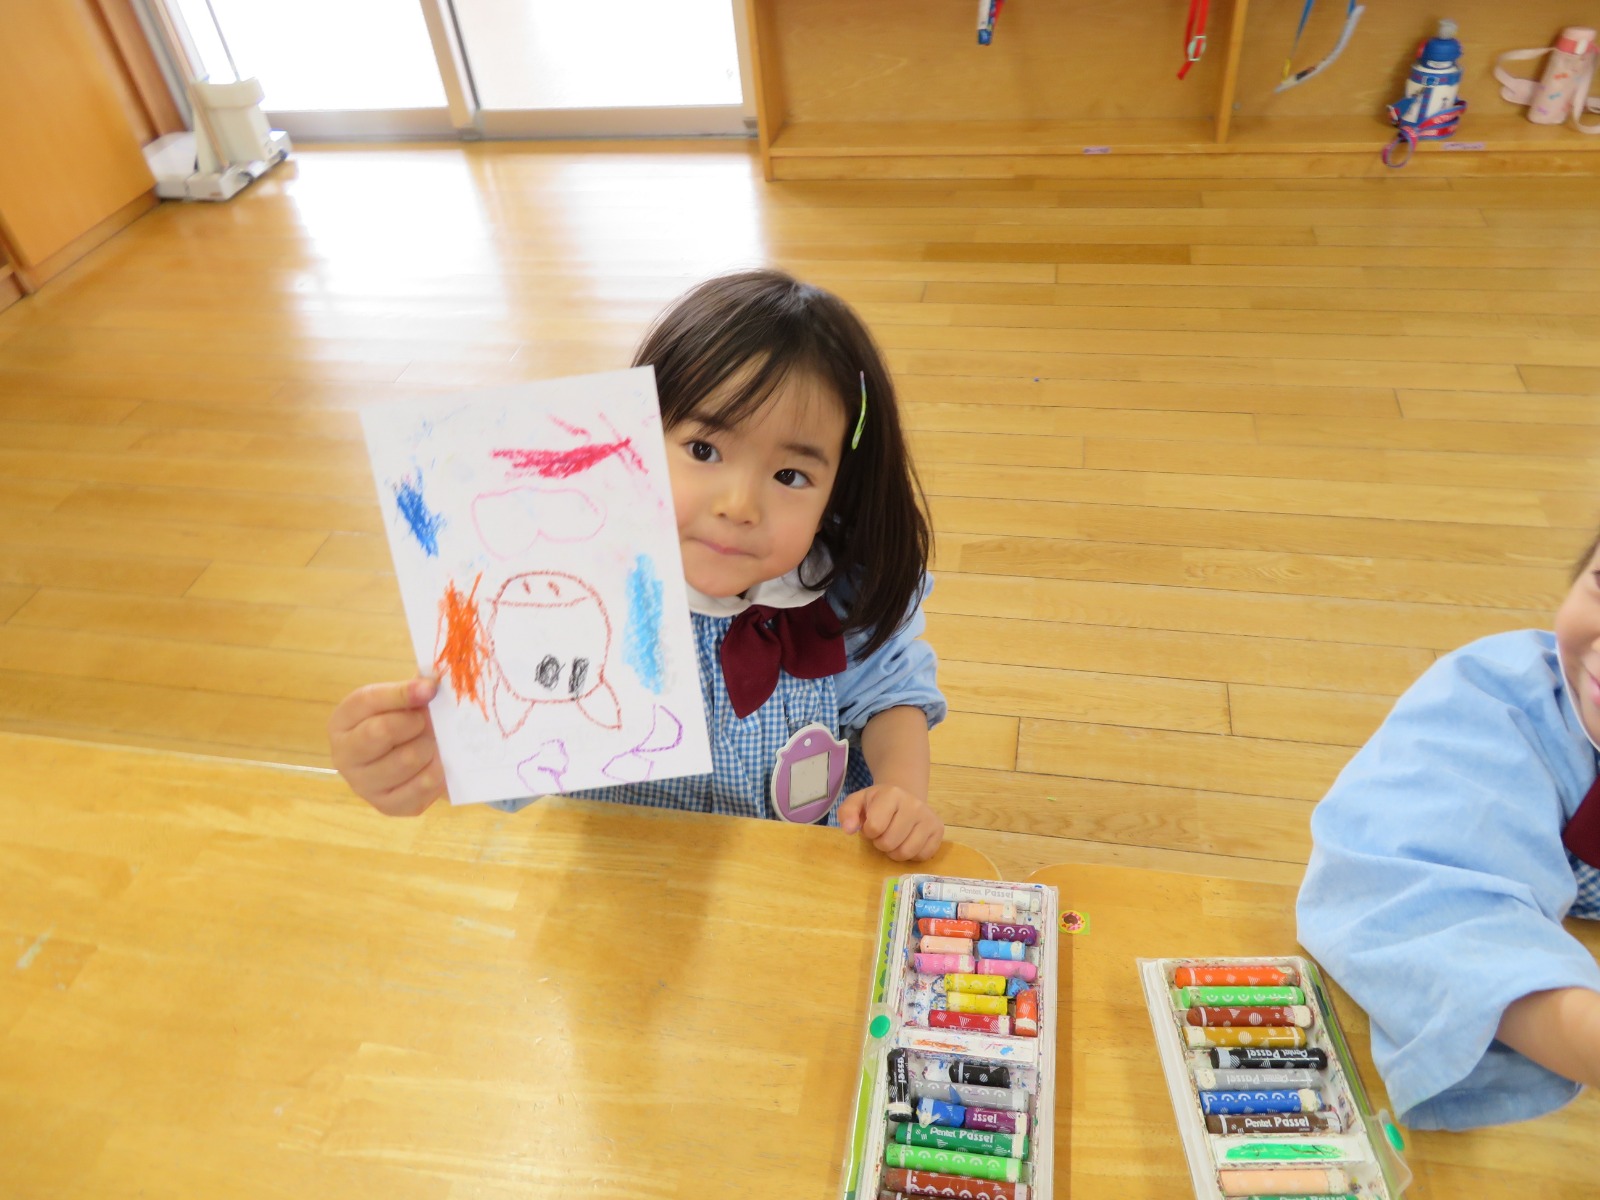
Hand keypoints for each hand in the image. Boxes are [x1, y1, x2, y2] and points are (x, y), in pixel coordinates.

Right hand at [328, 675, 448, 815]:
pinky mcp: (388, 806)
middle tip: (426, 721)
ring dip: (429, 747)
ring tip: (430, 742)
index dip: (403, 693)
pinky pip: (422, 786)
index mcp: (342, 721)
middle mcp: (344, 755)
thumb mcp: (403, 697)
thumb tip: (429, 685)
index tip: (430, 688)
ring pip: (408, 758)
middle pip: (382, 731)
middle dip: (415, 722)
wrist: (412, 757)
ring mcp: (363, 785)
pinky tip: (436, 763)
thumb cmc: (404, 720)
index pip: (369, 701)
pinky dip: (438, 771)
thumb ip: (414, 686)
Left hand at [837, 784, 943, 860]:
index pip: (875, 827)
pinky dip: (912, 855)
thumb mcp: (858, 802)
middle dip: (881, 843)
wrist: (905, 797)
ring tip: (894, 840)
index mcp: (892, 794)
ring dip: (895, 852)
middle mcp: (914, 804)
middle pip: (889, 843)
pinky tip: (908, 842)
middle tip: (883, 834)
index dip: (869, 832)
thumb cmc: (878, 803)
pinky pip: (922, 856)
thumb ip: (847, 813)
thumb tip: (848, 829)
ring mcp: (929, 817)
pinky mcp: (938, 830)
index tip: (871, 826)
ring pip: (907, 852)